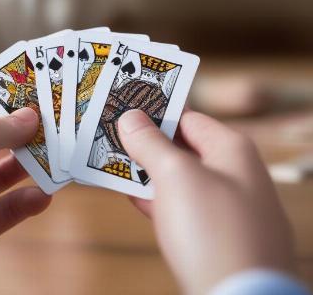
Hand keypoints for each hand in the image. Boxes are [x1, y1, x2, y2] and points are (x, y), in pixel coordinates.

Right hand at [118, 109, 295, 294]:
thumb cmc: (213, 231)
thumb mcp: (176, 176)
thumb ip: (151, 143)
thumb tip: (130, 118)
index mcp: (232, 150)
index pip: (187, 117)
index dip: (154, 111)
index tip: (122, 106)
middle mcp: (235, 175)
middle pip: (182, 148)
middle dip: (146, 143)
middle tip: (109, 133)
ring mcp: (227, 208)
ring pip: (179, 179)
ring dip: (146, 172)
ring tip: (111, 162)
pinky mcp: (217, 238)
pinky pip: (182, 208)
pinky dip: (156, 200)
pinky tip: (131, 197)